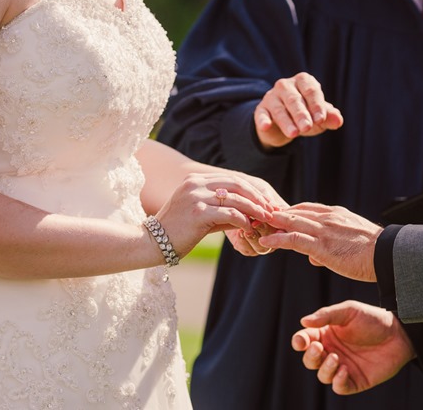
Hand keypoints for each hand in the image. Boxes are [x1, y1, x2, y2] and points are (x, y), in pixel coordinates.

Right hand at [154, 172, 274, 258]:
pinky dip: (243, 220)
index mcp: (195, 180)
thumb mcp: (201, 215)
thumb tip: (250, 215)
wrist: (152, 242)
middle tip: (270, 209)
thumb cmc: (177, 231)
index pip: (232, 179)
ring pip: (236, 199)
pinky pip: (229, 214)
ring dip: (254, 209)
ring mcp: (196, 197)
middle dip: (257, 197)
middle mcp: (195, 184)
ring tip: (265, 219)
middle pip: (237, 185)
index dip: (252, 190)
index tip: (265, 201)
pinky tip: (250, 228)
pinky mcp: (198, 212)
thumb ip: (223, 211)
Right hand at [255, 72, 343, 148]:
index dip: (317, 105)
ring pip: (279, 109)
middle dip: (301, 113)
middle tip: (307, 126)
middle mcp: (286, 85)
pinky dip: (263, 120)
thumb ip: (329, 117)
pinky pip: (261, 114)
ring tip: (294, 133)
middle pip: (294, 99)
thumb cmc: (305, 116)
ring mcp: (271, 97)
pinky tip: (266, 126)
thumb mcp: (318, 117)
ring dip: (286, 121)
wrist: (283, 126)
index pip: (311, 91)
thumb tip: (338, 121)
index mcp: (303, 81)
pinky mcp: (261, 110)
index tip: (321, 119)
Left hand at [259, 203, 381, 281]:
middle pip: (295, 212)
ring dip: (271, 223)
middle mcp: (327, 218)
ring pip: (291, 222)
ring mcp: (323, 230)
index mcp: (336, 214)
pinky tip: (265, 240)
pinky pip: (293, 239)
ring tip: (255, 224)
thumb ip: (330, 246)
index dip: (289, 211)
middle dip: (276, 214)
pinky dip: (277, 238)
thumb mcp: (351, 242)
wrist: (387, 254)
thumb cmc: (374, 252)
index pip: (306, 208)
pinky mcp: (321, 245)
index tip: (276, 215)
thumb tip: (313, 258)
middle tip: (259, 216)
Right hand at [292, 300, 414, 394]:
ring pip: (322, 375)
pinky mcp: (356, 381)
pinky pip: (339, 387)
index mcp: (326, 334)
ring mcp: (343, 367)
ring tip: (336, 358)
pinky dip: (338, 381)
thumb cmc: (372, 319)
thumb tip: (303, 322)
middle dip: (311, 356)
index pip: (305, 340)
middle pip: (310, 360)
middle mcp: (332, 351)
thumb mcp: (348, 311)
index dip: (299, 342)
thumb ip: (326, 315)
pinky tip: (345, 370)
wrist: (400, 333)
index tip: (301, 341)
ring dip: (324, 368)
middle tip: (319, 347)